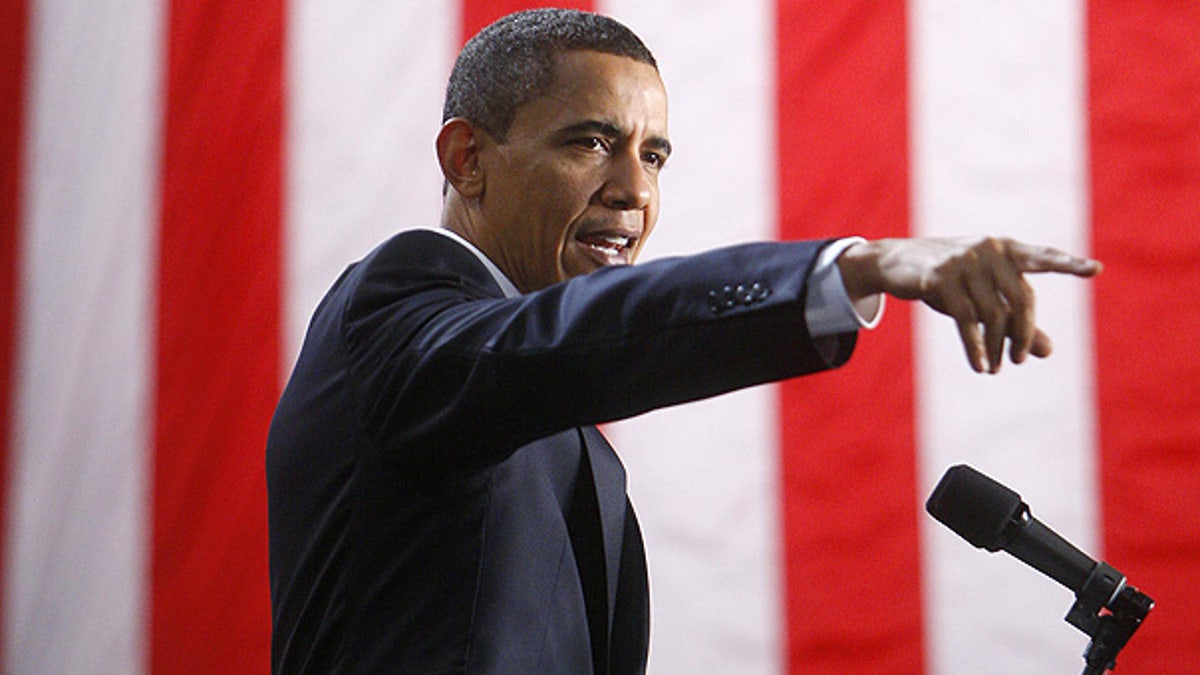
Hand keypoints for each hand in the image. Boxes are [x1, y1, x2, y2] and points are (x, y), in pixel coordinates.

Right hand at [836, 237, 1101, 372]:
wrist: (896, 263)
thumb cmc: (947, 279)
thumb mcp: (982, 297)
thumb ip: (1016, 321)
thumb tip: (1048, 351)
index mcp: (1005, 250)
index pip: (1043, 257)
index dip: (1069, 264)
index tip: (1096, 270)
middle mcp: (989, 250)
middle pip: (1021, 299)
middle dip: (1023, 335)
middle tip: (1019, 361)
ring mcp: (964, 261)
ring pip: (994, 313)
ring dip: (998, 346)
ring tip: (995, 368)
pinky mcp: (941, 276)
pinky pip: (967, 319)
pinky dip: (976, 346)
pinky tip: (981, 364)